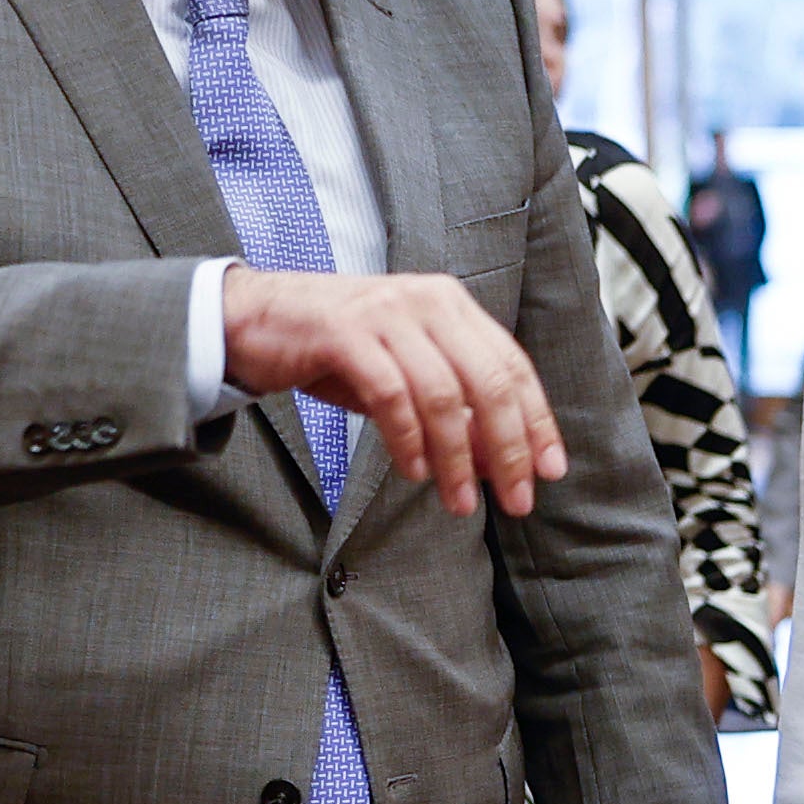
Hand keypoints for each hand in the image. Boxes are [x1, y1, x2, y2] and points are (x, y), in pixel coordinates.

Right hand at [219, 264, 559, 518]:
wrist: (252, 320)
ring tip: (459, 503)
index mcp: (451, 305)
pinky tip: (415, 471)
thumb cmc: (335, 352)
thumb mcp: (405, 381)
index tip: (550, 471)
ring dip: (457, 458)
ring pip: (444, 394)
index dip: (537, 422)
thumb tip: (500, 465)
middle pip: (489, 382)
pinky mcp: (345, 333)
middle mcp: (426, 301)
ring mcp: (386, 313)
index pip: (513, 367)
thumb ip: (452, 416)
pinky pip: (391, 395)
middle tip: (516, 500)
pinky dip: (408, 440)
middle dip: (509, 448)